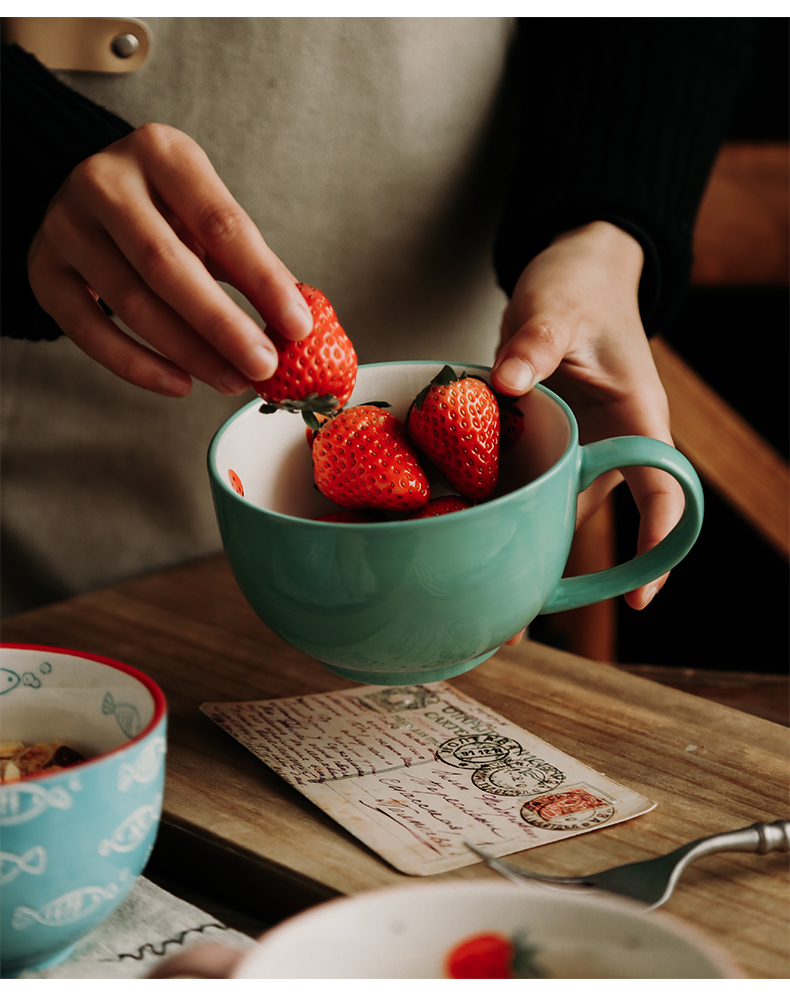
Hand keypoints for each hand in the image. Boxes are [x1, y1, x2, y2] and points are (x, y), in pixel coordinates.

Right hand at [27, 123, 312, 395]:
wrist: (89, 200)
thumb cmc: (164, 211)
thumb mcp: (207, 216)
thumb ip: (248, 263)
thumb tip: (296, 325)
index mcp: (162, 153)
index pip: (221, 223)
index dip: (263, 281)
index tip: (298, 327)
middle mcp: (105, 181)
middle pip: (169, 265)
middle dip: (223, 325)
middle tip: (264, 366)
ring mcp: (66, 226)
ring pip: (131, 302)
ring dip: (190, 352)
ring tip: (232, 381)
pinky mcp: (44, 271)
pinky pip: (90, 331)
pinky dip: (138, 366)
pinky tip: (181, 384)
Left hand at [490, 221, 683, 635]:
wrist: (571, 273)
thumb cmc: (581, 288)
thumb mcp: (558, 309)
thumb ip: (536, 344)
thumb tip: (508, 383)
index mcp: (636, 419)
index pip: (661, 489)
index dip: (657, 544)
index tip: (641, 596)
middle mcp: (609, 442)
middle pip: (597, 517)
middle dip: (572, 574)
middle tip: (526, 621)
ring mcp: (574, 444)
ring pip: (555, 507)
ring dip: (528, 547)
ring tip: (489, 600)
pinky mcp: (541, 437)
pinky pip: (524, 480)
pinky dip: (501, 505)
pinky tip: (466, 533)